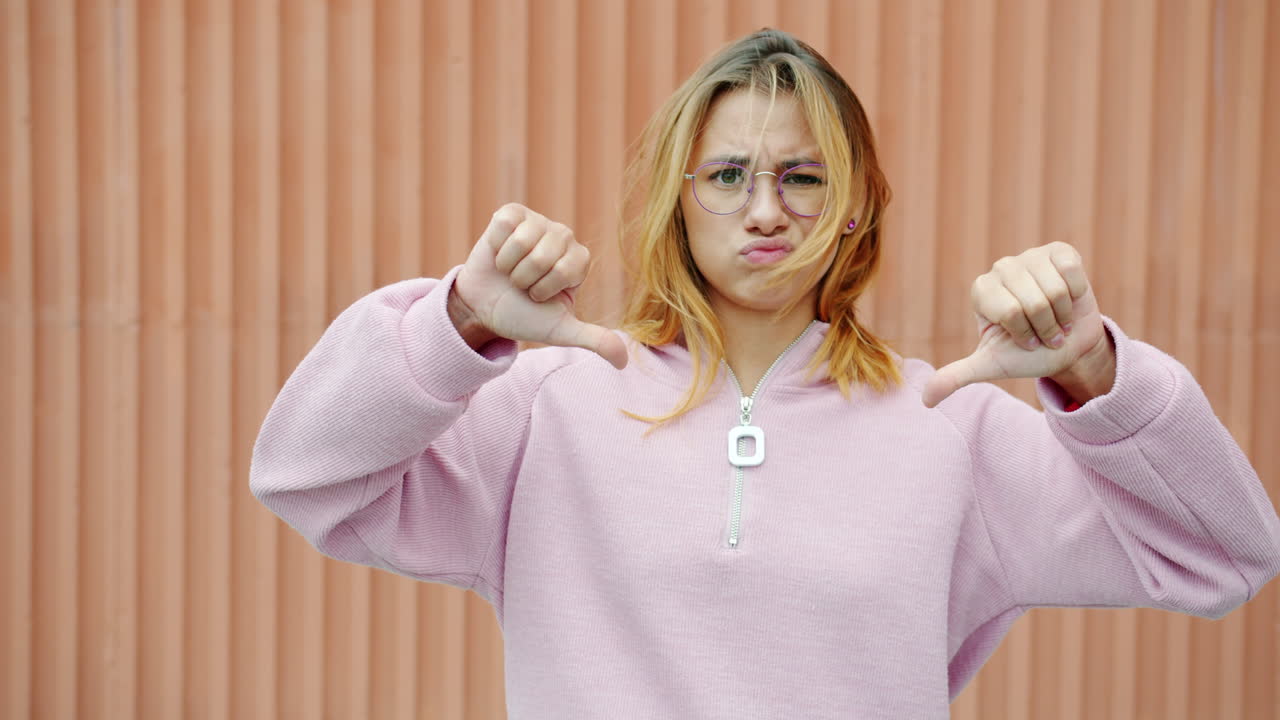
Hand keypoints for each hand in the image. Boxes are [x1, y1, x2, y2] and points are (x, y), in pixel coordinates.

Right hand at [452, 203, 627, 368]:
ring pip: (523, 240)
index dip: (544, 289)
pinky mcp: (512, 214)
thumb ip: (593, 340)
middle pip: (543, 255)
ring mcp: (538, 222)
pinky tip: (499, 255)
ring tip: (510, 271)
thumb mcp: (559, 330)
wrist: (484, 308)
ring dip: (509, 265)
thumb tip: (623, 362)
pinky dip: (497, 248)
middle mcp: (563, 236)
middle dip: (526, 279)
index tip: (539, 296)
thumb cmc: (524, 316)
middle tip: (522, 285)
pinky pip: (505, 226)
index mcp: (579, 260)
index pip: (565, 270)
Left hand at [921, 242, 1109, 407]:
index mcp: (981, 291)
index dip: (1024, 334)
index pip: (1009, 312)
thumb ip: (956, 377)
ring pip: (1055, 289)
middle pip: (1034, 303)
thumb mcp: (991, 366)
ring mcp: (1030, 257)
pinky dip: (1077, 293)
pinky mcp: (1058, 251)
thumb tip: (926, 400)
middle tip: (1045, 333)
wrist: (1069, 346)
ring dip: (1063, 315)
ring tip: (1058, 319)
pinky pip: (1071, 271)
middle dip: (1046, 328)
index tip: (1024, 342)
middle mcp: (1001, 269)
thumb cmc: (1029, 355)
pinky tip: (1070, 299)